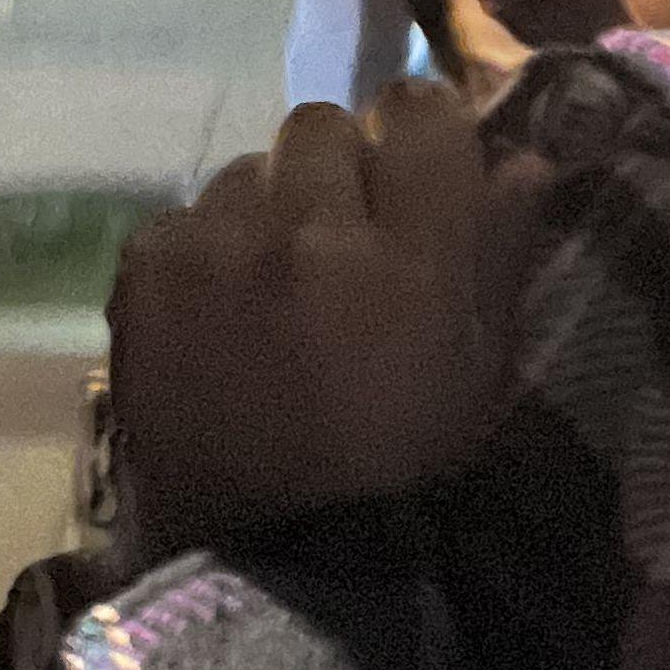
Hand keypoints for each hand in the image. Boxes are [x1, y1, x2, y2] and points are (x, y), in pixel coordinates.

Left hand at [109, 82, 552, 561]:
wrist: (269, 557)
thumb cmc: (398, 466)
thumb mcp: (477, 368)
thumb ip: (499, 250)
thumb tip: (522, 155)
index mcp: (411, 258)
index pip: (421, 112)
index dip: (421, 128)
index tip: (415, 162)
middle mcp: (311, 231)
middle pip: (325, 125)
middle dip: (338, 170)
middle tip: (340, 240)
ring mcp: (218, 245)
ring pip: (249, 168)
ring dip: (267, 209)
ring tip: (271, 284)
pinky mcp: (147, 266)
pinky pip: (186, 214)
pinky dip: (204, 251)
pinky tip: (217, 316)